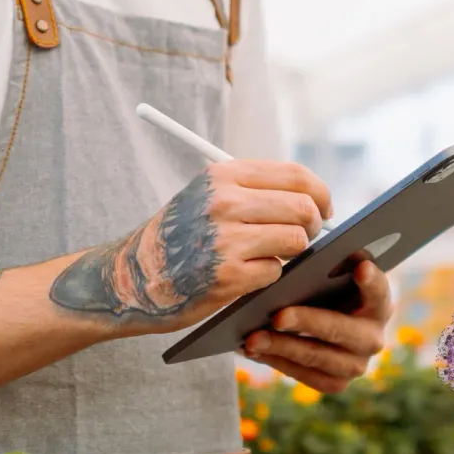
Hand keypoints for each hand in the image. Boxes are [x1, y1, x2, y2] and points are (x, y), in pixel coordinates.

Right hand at [49, 160, 330, 330]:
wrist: (130, 277)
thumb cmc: (177, 238)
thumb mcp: (205, 197)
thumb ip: (251, 191)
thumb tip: (310, 198)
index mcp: (223, 176)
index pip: (295, 175)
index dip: (320, 193)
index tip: (324, 209)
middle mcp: (224, 202)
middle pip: (302, 208)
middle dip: (312, 226)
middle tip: (306, 238)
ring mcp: (226, 239)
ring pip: (295, 240)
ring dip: (291, 253)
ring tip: (272, 256)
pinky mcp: (227, 275)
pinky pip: (275, 271)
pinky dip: (268, 276)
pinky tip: (247, 276)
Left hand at [242, 259, 393, 392]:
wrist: (329, 323)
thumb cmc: (328, 292)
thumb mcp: (332, 276)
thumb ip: (329, 265)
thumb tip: (308, 250)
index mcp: (378, 304)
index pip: (379, 290)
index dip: (371, 281)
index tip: (361, 268)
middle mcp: (372, 338)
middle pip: (340, 330)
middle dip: (307, 322)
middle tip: (277, 316)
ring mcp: (356, 365)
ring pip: (318, 357)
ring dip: (283, 348)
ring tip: (253, 339)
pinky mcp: (336, 382)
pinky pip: (305, 375)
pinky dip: (278, 362)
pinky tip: (254, 350)